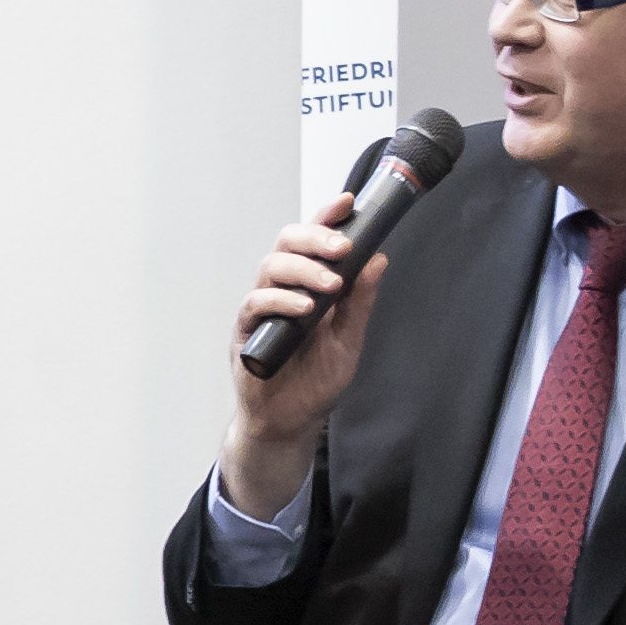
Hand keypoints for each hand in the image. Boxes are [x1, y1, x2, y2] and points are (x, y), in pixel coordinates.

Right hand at [218, 200, 393, 517]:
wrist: (290, 421)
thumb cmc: (315, 380)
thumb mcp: (349, 339)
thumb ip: (360, 301)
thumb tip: (379, 260)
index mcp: (309, 285)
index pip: (314, 241)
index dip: (326, 218)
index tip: (347, 203)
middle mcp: (283, 289)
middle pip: (286, 243)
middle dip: (315, 238)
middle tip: (342, 247)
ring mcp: (262, 308)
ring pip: (271, 267)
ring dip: (303, 269)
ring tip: (330, 285)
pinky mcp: (246, 331)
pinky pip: (256, 303)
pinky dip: (281, 300)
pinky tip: (304, 309)